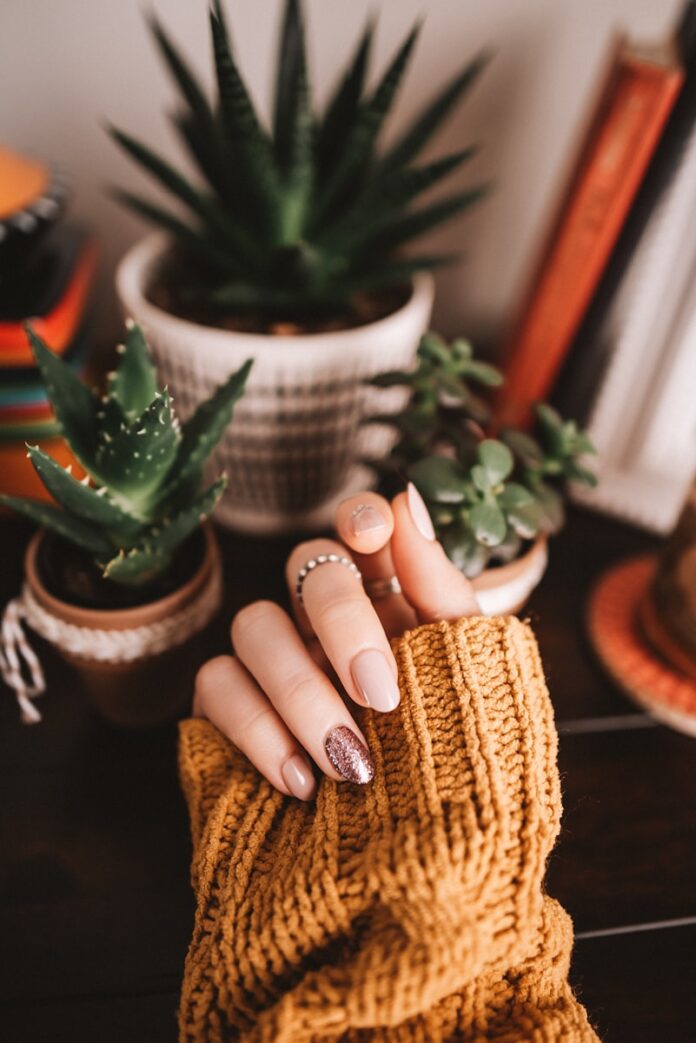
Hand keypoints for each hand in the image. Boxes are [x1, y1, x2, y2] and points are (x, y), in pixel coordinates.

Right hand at [193, 484, 479, 799]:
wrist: (427, 849)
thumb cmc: (455, 747)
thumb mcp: (465, 668)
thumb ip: (439, 588)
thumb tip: (406, 497)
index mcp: (387, 595)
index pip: (359, 526)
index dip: (359, 517)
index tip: (372, 538)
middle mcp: (323, 616)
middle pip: (306, 567)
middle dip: (341, 622)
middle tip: (379, 695)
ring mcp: (273, 659)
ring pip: (252, 624)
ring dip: (300, 690)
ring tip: (348, 764)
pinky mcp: (229, 706)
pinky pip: (216, 686)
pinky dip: (258, 731)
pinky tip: (303, 782)